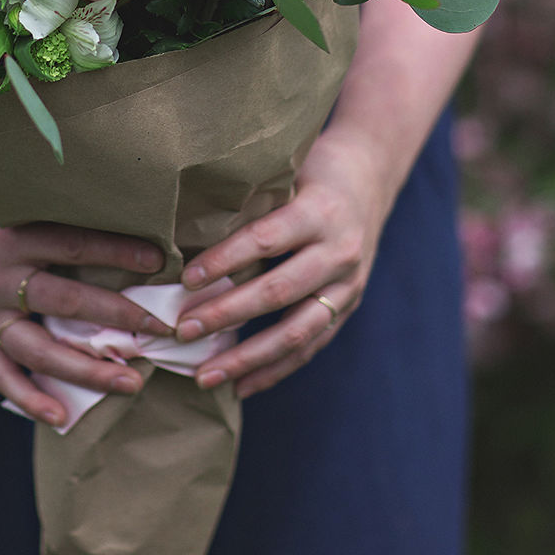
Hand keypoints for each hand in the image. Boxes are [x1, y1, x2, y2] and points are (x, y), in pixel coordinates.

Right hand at [0, 196, 169, 425]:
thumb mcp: (16, 194)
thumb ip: (57, 205)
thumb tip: (120, 206)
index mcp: (12, 235)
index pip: (75, 245)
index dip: (119, 251)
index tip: (159, 260)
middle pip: (66, 303)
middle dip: (119, 318)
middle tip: (162, 330)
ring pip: (39, 351)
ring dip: (87, 370)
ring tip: (131, 382)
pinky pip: (2, 374)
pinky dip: (30, 399)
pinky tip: (62, 416)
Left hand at [175, 128, 392, 399]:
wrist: (371, 176)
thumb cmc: (312, 168)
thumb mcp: (287, 171)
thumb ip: (252, 202)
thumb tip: (185, 232)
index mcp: (320, 211)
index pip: (265, 240)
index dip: (224, 261)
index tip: (185, 280)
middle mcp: (340, 252)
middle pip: (278, 292)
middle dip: (227, 315)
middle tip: (182, 330)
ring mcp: (349, 284)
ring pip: (297, 331)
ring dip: (248, 358)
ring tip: (205, 375)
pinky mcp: (349, 305)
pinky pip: (311, 346)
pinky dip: (276, 368)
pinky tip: (241, 385)